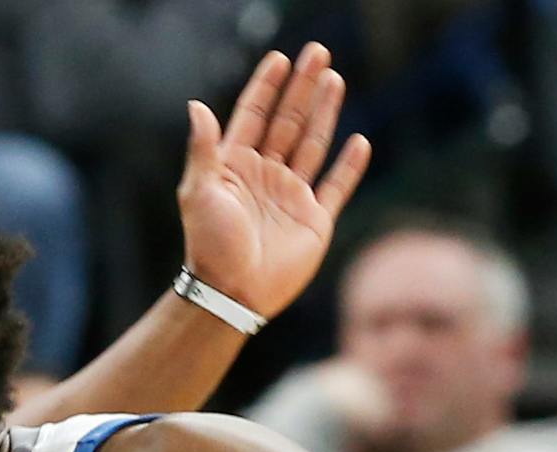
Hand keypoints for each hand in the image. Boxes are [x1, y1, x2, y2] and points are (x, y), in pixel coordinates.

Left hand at [178, 43, 370, 320]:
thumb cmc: (210, 245)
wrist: (232, 293)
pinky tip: (359, 142)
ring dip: (324, 112)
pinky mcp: (314, 219)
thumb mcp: (198, 193)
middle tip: (318, 53)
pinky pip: (336, 186)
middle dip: (302, 87)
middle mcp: (265, 176)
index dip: (266, 88)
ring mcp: (291, 196)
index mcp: (235, 167)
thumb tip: (196, 105)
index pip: (253, 116)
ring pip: (312, 144)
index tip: (279, 58)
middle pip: (287, 122)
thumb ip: (203, 149)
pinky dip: (349, 166)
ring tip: (334, 79)